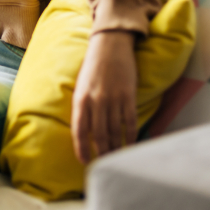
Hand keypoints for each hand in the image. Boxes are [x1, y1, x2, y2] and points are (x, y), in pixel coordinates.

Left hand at [71, 30, 137, 163]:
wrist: (110, 44)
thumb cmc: (93, 67)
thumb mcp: (81, 86)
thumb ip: (82, 107)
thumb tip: (84, 131)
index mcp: (81, 98)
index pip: (79, 130)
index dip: (82, 148)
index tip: (85, 161)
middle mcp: (96, 100)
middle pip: (99, 134)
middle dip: (101, 152)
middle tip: (104, 164)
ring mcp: (113, 98)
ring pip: (115, 130)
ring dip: (116, 147)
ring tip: (116, 157)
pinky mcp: (128, 95)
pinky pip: (129, 121)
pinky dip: (131, 135)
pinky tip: (130, 144)